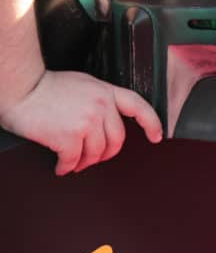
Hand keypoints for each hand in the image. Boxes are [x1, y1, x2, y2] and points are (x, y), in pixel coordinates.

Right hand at [0, 70, 161, 174]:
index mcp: (106, 91)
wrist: (21, 87)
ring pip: (97, 153)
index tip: (156, 136)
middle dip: (106, 153)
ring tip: (75, 163)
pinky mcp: (70, 136)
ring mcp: (87, 121)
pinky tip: (61, 167)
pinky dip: (67, 167)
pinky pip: (74, 160)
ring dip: (85, 162)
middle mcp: (101, 106)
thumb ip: (100, 99)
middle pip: (117, 139)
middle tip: (93, 158)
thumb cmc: (46, 86)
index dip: (152, 123)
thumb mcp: (83, 84)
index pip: (138, 107)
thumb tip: (105, 119)